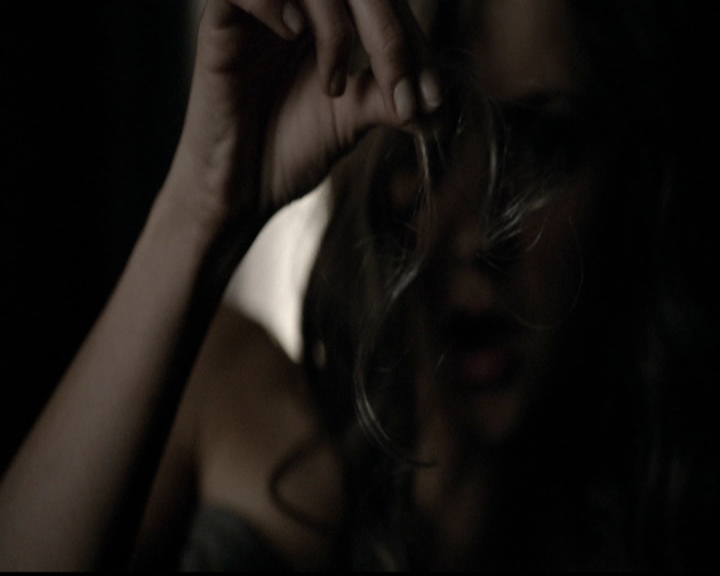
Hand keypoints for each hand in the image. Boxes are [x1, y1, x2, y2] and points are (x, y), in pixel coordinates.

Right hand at [163, 0, 442, 236]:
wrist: (240, 191)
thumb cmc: (287, 151)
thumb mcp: (351, 119)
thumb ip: (391, 98)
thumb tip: (443, 104)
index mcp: (327, 22)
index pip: (384, 3)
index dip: (414, 42)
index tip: (431, 99)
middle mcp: (296, 8)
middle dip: (390, 34)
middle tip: (403, 92)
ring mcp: (259, 14)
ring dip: (337, 26)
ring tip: (334, 86)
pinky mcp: (219, 26)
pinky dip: (276, 5)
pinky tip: (293, 39)